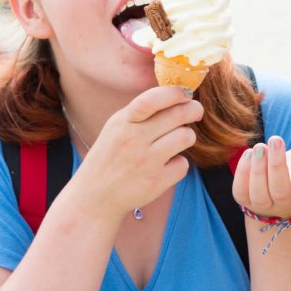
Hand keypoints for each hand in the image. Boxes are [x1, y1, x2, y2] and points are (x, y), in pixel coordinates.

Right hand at [73, 86, 202, 218]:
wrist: (94, 197)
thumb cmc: (112, 154)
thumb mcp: (118, 126)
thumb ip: (144, 109)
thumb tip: (178, 93)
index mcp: (124, 122)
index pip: (151, 100)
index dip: (174, 92)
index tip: (186, 93)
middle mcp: (134, 140)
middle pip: (178, 114)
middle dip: (194, 109)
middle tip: (196, 112)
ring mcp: (145, 162)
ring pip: (186, 136)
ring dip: (188, 136)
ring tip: (177, 140)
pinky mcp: (155, 182)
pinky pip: (183, 164)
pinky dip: (179, 164)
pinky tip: (166, 166)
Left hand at [232, 134, 290, 219]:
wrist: (288, 186)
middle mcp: (285, 203)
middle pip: (280, 190)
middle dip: (277, 165)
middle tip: (276, 139)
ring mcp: (264, 204)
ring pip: (259, 193)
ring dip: (258, 169)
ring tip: (261, 146)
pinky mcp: (246, 199)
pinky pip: (241, 192)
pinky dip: (242, 173)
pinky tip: (249, 153)